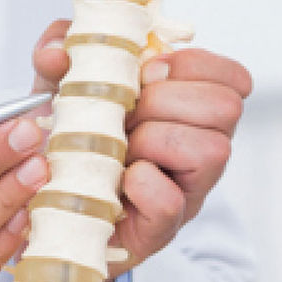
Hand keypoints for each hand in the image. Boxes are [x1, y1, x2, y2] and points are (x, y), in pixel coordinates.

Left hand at [33, 21, 252, 277]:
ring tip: (122, 150)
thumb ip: (57, 54)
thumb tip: (56, 52)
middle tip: (128, 116)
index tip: (148, 75)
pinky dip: (140, 184)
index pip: (233, 78)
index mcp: (191, 112)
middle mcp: (202, 151)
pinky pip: (169, 200)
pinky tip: (119, 182)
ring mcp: (188, 193)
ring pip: (212, 150)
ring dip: (155, 139)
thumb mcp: (61, 88)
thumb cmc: (69, 147)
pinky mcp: (162, 229)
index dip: (191, 66)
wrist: (48, 209)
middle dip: (166, 101)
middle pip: (226, 106)